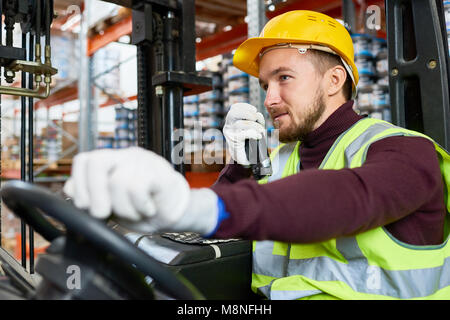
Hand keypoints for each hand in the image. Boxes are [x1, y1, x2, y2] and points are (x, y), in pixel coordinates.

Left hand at [63, 147, 218, 233]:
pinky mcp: (159, 172)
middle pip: (97, 162)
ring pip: (118, 182)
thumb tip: (70, 188)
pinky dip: (139, 206)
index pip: (85, 160)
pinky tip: (147, 208)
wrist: (175, 214)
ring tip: (136, 211)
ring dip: (124, 208)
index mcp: (112, 162)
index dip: (80, 184)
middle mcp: (126, 156)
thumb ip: (91, 196)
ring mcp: (143, 162)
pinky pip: (137, 188)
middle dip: (94, 194)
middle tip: (102, 213)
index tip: (85, 206)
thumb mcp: (112, 206)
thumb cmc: (143, 208)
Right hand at [223, 103, 265, 165]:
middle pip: (233, 113)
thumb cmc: (251, 142)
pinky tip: (258, 136)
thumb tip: (258, 115)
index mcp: (232, 120)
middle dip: (247, 113)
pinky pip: (242, 135)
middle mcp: (228, 126)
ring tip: (261, 131)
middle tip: (255, 118)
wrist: (246, 159)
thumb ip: (256, 120)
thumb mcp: (254, 128)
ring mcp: (230, 134)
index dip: (245, 106)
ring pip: (239, 124)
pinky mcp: (233, 142)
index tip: (254, 109)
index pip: (234, 108)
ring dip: (253, 125)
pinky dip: (252, 134)